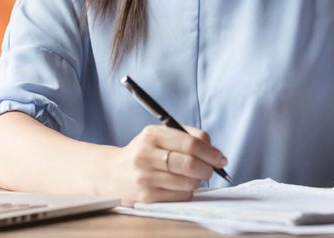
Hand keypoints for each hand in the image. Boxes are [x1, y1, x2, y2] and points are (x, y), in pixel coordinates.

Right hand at [108, 125, 227, 204]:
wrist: (113, 173)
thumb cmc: (144, 153)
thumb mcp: (159, 136)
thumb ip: (186, 135)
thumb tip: (211, 146)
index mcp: (152, 135)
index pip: (190, 143)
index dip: (211, 152)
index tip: (220, 158)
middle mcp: (146, 155)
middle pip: (191, 164)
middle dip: (208, 168)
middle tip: (211, 169)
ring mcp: (145, 178)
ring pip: (188, 183)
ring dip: (198, 181)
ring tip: (192, 176)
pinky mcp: (147, 197)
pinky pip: (181, 196)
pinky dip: (187, 191)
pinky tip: (179, 186)